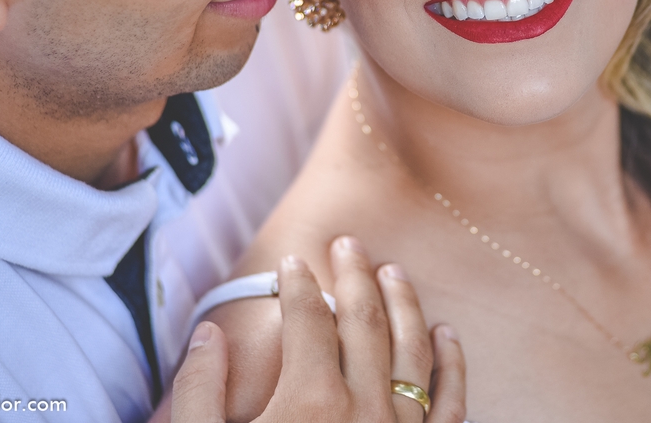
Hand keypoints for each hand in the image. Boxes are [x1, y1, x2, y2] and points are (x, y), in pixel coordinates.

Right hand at [171, 236, 465, 422]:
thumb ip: (199, 391)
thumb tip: (208, 333)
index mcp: (307, 403)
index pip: (308, 319)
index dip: (299, 284)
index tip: (293, 263)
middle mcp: (363, 411)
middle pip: (364, 321)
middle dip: (355, 276)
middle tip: (347, 244)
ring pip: (413, 351)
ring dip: (404, 303)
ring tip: (393, 271)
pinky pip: (450, 403)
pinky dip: (451, 365)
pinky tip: (446, 334)